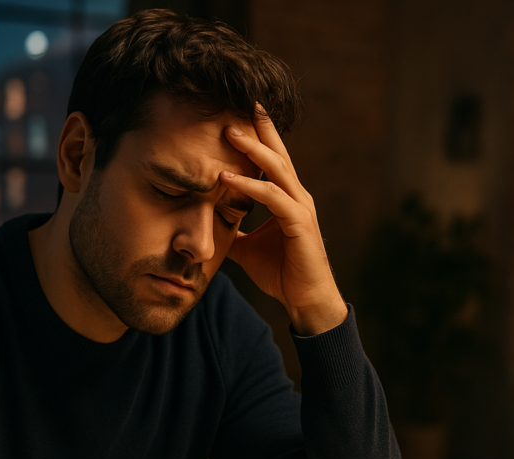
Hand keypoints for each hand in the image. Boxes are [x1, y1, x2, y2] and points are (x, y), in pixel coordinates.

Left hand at [220, 107, 348, 335]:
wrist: (305, 300)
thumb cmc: (282, 274)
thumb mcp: (248, 248)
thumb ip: (232, 232)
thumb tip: (208, 226)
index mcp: (287, 198)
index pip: (273, 160)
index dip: (259, 136)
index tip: (239, 113)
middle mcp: (297, 196)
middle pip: (278, 153)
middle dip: (259, 128)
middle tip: (239, 102)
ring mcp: (300, 208)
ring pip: (277, 169)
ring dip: (252, 149)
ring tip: (228, 131)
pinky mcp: (300, 223)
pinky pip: (272, 196)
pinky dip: (249, 185)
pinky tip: (227, 177)